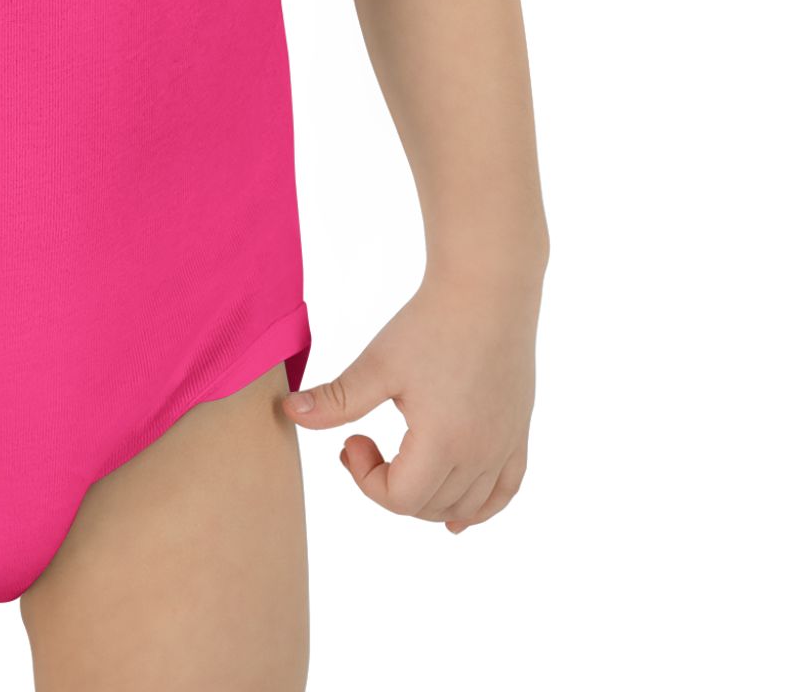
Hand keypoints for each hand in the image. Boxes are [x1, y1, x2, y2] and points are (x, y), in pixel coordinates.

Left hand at [281, 269, 539, 532]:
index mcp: (443, 443)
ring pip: (464, 506)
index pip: (398, 499)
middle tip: (363, 442)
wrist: (486, 289)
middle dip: (388, 485)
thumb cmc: (431, 323)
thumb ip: (336, 399)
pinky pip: (504, 492)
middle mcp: (479, 455)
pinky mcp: (517, 433)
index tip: (351, 440)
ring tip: (400, 466)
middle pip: (427, 507)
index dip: (364, 479)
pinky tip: (458, 517)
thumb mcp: (378, 363)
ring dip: (426, 499)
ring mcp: (503, 447)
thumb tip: (289, 414)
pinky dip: (479, 510)